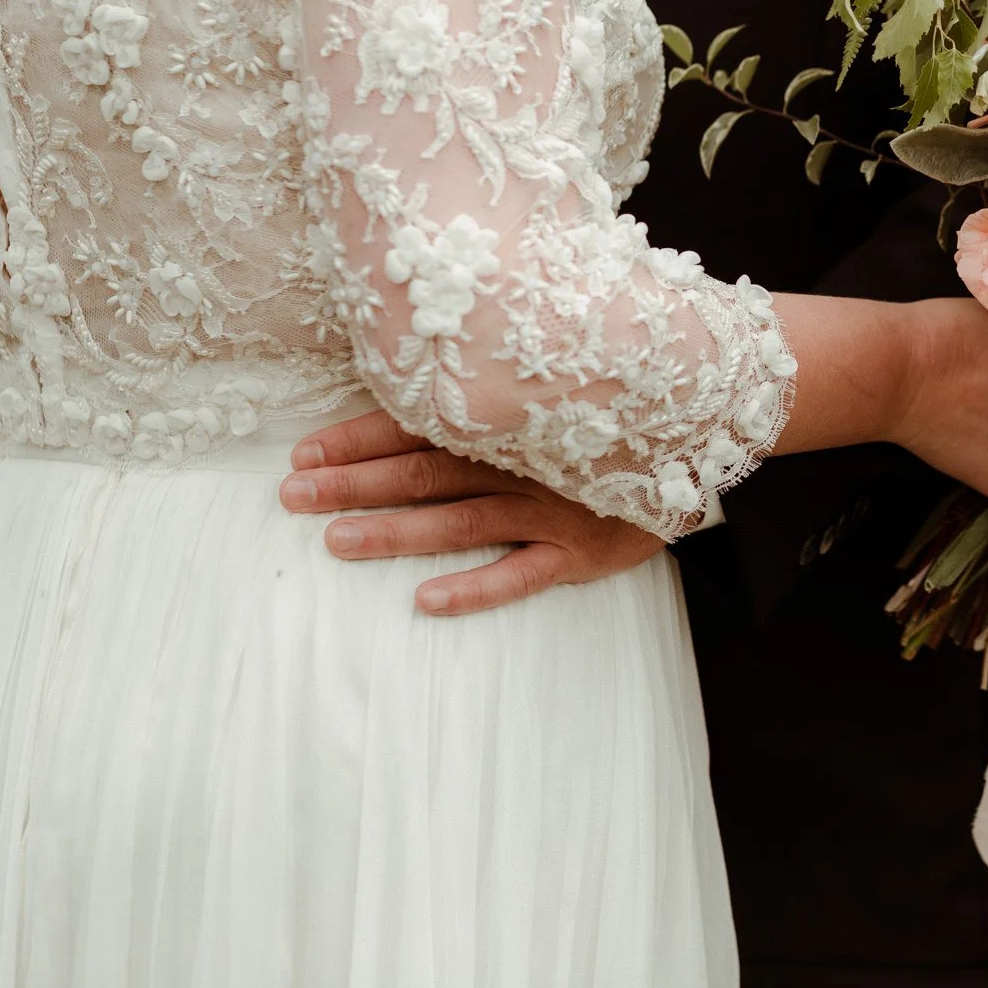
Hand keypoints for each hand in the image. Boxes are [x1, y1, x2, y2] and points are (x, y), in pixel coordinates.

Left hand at [280, 412, 662, 615]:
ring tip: (336, 543)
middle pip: (424, 472)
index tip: (302, 452)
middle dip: (354, 484)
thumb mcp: (551, 397)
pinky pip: (521, 573)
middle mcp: (522, 460)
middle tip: (293, 495)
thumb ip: (487, 398)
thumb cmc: (608, 425)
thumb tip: (408, 385)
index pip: (417, 424)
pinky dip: (475, 588)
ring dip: (396, 532)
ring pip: (460, 521)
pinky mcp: (578, 551)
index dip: (358, 438)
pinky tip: (427, 601)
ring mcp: (549, 507)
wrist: (694, 449)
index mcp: (506, 419)